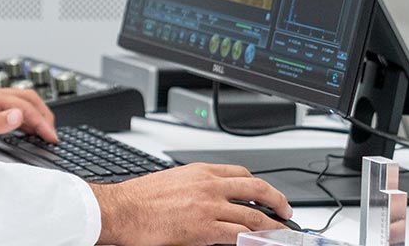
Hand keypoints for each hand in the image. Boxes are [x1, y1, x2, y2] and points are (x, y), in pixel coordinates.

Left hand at [0, 87, 57, 149]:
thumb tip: (19, 116)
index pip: (24, 105)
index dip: (41, 121)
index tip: (51, 136)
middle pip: (27, 98)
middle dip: (44, 114)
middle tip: (53, 133)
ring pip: (20, 103)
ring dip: (36, 115)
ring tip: (45, 131)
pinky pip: (11, 109)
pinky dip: (24, 118)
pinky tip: (27, 128)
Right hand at [88, 163, 292, 245]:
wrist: (123, 210)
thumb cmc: (139, 199)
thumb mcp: (172, 181)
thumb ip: (196, 186)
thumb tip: (212, 199)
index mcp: (200, 171)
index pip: (241, 173)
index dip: (259, 185)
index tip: (266, 194)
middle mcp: (208, 185)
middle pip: (256, 188)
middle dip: (277, 200)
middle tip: (285, 211)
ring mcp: (209, 206)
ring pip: (253, 214)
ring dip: (272, 225)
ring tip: (280, 233)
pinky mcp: (205, 228)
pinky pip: (239, 234)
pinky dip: (255, 239)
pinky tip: (261, 243)